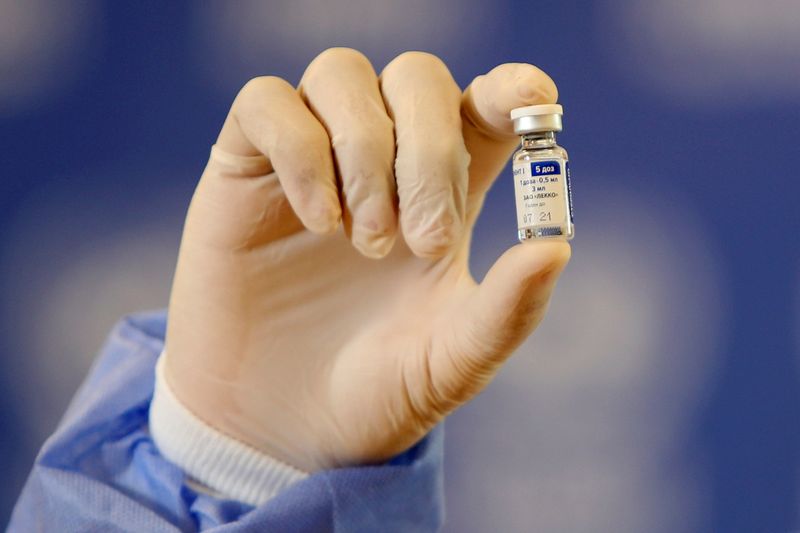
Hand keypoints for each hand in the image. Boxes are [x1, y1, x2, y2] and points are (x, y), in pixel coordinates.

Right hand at [164, 48, 569, 471]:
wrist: (279, 430)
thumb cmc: (374, 392)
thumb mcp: (452, 362)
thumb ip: (506, 311)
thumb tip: (558, 248)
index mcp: (445, 195)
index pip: (482, 104)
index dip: (512, 88)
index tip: (532, 105)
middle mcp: (382, 161)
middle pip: (417, 78)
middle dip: (430, 149)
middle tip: (424, 241)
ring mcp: (311, 158)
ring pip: (342, 74)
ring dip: (365, 149)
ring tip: (365, 240)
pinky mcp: (245, 167)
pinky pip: (267, 102)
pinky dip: (300, 149)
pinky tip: (319, 221)